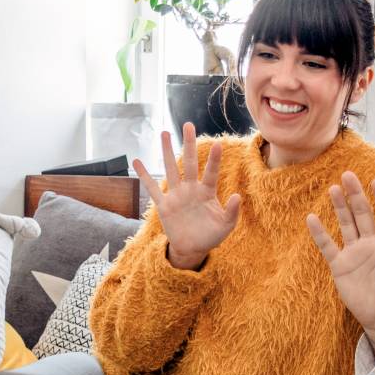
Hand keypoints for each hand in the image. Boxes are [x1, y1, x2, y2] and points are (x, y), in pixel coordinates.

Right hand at [134, 122, 240, 269]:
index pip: (211, 173)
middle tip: (188, 125)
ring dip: (167, 152)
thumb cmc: (210, 236)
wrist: (192, 249)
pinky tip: (137, 161)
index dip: (214, 160)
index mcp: (206, 193)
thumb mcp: (225, 226)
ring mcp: (176, 196)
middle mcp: (190, 190)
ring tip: (164, 133)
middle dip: (189, 144)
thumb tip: (237, 196)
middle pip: (189, 163)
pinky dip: (144, 176)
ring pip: (170, 169)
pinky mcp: (164, 205)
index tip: (218, 144)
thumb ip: (232, 212)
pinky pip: (152, 189)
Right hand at [305, 171, 374, 356]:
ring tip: (333, 188)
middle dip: (356, 195)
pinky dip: (320, 233)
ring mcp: (355, 254)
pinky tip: (312, 218)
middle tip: (348, 175)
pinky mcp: (340, 266)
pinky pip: (328, 246)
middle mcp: (372, 244)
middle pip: (364, 214)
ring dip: (340, 207)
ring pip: (346, 224)